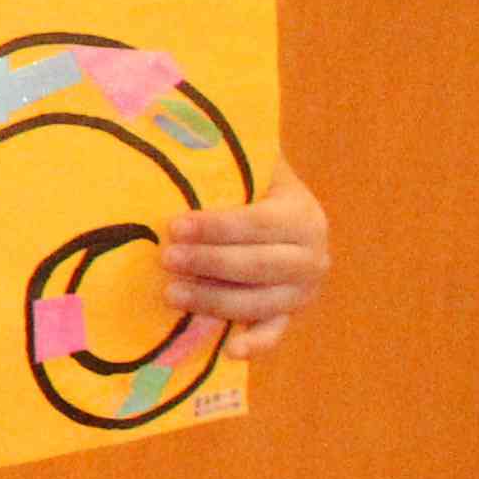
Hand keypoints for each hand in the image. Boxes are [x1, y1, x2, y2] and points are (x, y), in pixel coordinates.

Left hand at [166, 160, 329, 357]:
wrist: (275, 207)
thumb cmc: (246, 183)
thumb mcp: (247, 163)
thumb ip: (223, 156)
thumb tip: (177, 128)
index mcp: (302, 214)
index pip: (259, 223)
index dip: (217, 226)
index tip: (175, 225)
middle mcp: (312, 255)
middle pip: (261, 265)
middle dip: (211, 263)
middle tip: (166, 259)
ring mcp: (302, 289)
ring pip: (262, 301)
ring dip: (217, 300)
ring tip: (172, 294)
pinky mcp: (288, 314)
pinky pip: (275, 332)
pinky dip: (257, 344)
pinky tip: (232, 351)